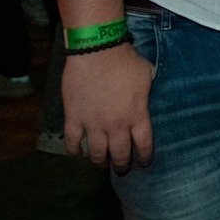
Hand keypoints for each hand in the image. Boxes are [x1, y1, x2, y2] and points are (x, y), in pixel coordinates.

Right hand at [63, 41, 153, 171]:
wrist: (97, 51)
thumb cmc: (125, 61)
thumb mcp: (148, 76)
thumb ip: (147, 93)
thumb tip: (148, 96)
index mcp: (137, 115)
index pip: (144, 145)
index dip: (144, 157)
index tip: (144, 163)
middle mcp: (116, 125)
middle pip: (119, 154)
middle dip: (121, 165)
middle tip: (121, 169)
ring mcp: (93, 123)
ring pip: (96, 153)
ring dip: (99, 160)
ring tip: (100, 162)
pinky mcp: (74, 118)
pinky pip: (72, 142)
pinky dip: (73, 151)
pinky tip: (76, 153)